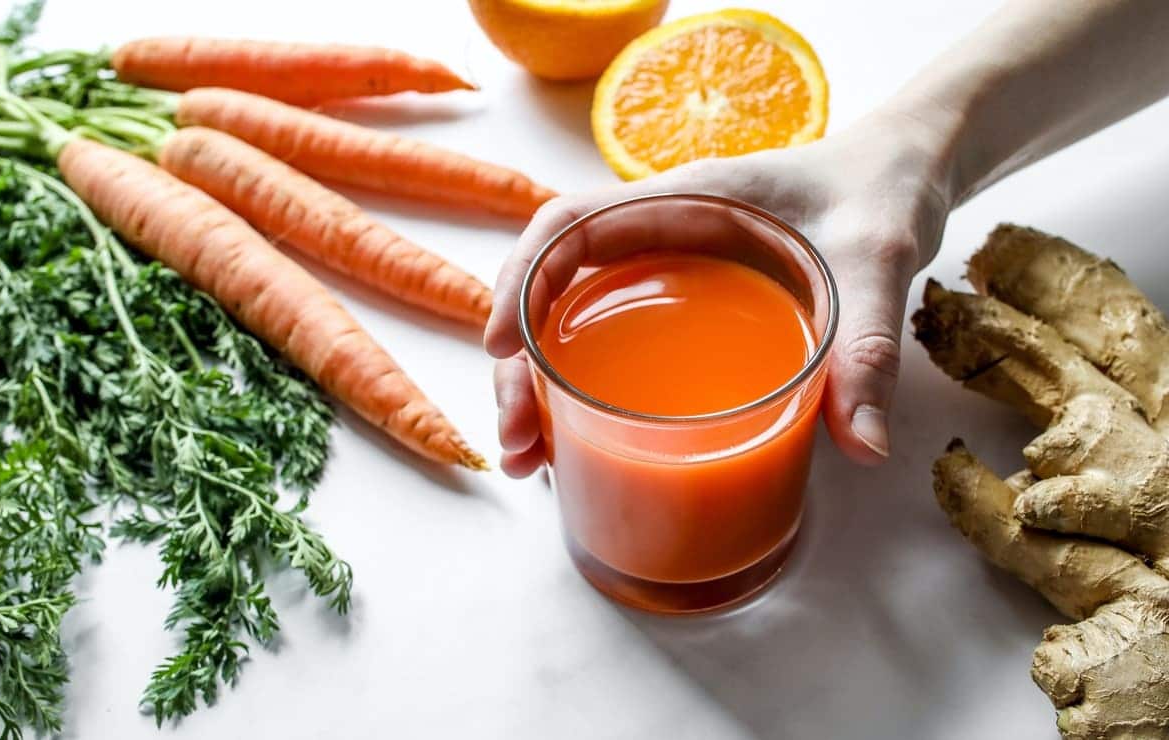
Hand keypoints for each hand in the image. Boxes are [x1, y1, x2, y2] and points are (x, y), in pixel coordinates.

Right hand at [485, 111, 953, 475]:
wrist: (908, 173)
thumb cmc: (883, 193)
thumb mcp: (879, 262)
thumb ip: (868, 349)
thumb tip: (866, 449)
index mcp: (686, 200)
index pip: (571, 222)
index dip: (522, 279)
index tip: (502, 347)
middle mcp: (662, 233)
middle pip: (556, 287)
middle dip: (520, 364)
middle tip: (519, 441)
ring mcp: (671, 268)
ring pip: (575, 318)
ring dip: (540, 385)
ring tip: (533, 458)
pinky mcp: (689, 301)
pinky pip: (615, 337)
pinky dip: (583, 385)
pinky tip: (582, 439)